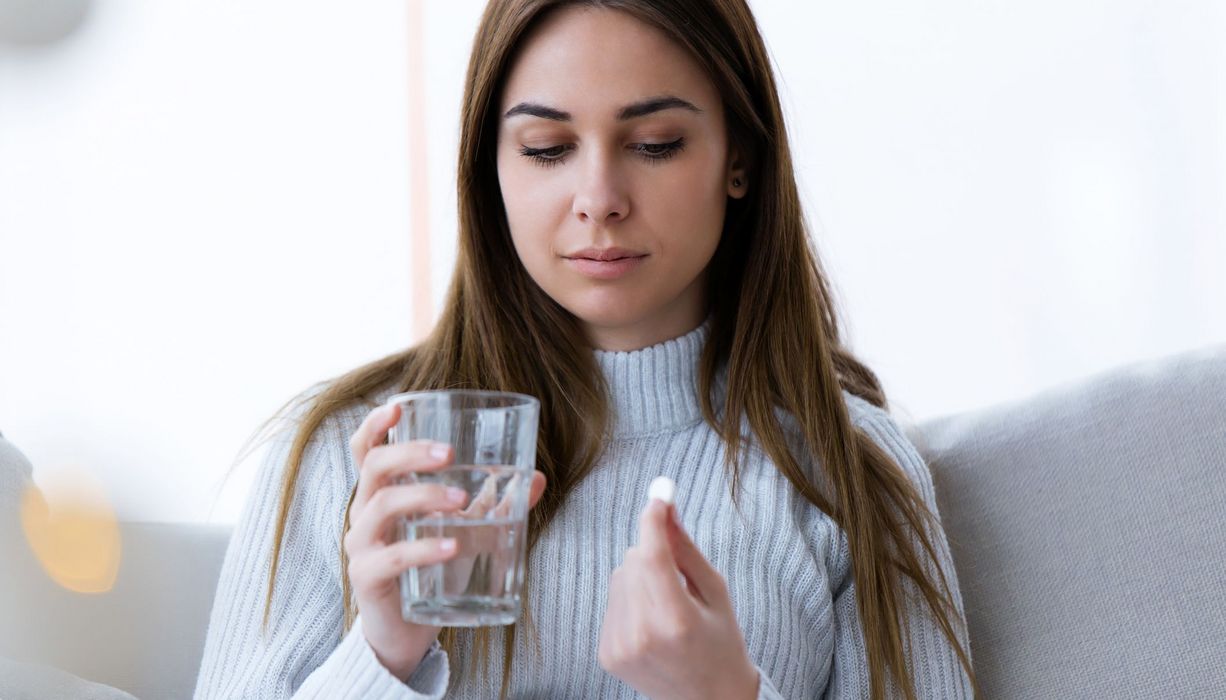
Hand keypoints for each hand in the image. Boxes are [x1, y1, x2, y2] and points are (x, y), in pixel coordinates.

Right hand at [344, 402, 546, 679]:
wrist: (405, 633)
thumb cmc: (429, 570)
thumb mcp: (462, 531)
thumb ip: (492, 504)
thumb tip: (536, 477)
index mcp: (381, 494)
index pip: (366, 450)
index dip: (376, 425)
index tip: (400, 407)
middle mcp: (364, 514)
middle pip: (374, 468)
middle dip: (410, 453)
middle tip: (449, 452)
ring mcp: (362, 546)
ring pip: (381, 506)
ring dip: (424, 496)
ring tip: (462, 500)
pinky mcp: (368, 579)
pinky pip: (391, 557)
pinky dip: (423, 549)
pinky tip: (452, 547)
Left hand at [597, 499, 759, 699]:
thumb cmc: (721, 643)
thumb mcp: (715, 591)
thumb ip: (686, 549)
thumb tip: (666, 508)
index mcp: (676, 621)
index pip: (652, 556)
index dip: (653, 521)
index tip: (659, 497)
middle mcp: (643, 635)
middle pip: (634, 560)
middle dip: (654, 553)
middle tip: (677, 575)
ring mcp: (621, 647)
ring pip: (619, 576)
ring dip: (640, 577)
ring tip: (666, 604)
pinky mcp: (607, 653)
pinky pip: (612, 600)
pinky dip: (630, 599)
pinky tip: (651, 621)